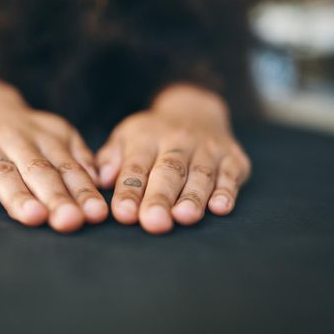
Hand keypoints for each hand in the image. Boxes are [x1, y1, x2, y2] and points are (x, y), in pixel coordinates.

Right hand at [0, 78, 107, 232]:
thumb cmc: (26, 132)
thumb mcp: (57, 135)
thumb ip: (77, 156)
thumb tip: (99, 181)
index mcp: (46, 140)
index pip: (68, 168)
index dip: (83, 191)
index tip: (96, 214)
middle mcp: (17, 142)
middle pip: (39, 172)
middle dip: (56, 197)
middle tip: (69, 221)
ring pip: (4, 174)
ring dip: (19, 196)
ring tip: (33, 217)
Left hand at [96, 85, 250, 233]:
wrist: (195, 111)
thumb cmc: (151, 137)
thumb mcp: (125, 138)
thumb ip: (111, 159)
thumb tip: (100, 180)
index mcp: (146, 138)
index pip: (136, 166)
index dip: (130, 190)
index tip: (124, 213)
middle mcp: (178, 141)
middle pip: (169, 171)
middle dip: (161, 197)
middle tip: (153, 222)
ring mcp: (208, 149)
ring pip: (200, 174)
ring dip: (193, 197)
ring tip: (184, 217)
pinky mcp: (233, 158)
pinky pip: (230, 175)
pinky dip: (227, 191)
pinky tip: (220, 208)